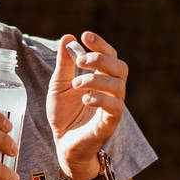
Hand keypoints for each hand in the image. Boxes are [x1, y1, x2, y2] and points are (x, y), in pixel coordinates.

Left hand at [47, 31, 127, 179]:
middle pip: (120, 67)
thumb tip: (68, 37)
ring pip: (119, 86)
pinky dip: (101, 99)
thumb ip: (64, 64)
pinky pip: (115, 108)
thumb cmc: (63, 114)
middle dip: (101, 59)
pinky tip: (85, 98)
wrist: (61, 143)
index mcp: (101, 78)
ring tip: (76, 83)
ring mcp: (112, 107)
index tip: (85, 35)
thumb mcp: (59, 85)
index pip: (109, 56)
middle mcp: (111, 91)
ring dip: (97, 79)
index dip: (101, 44)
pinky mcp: (109, 124)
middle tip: (81, 59)